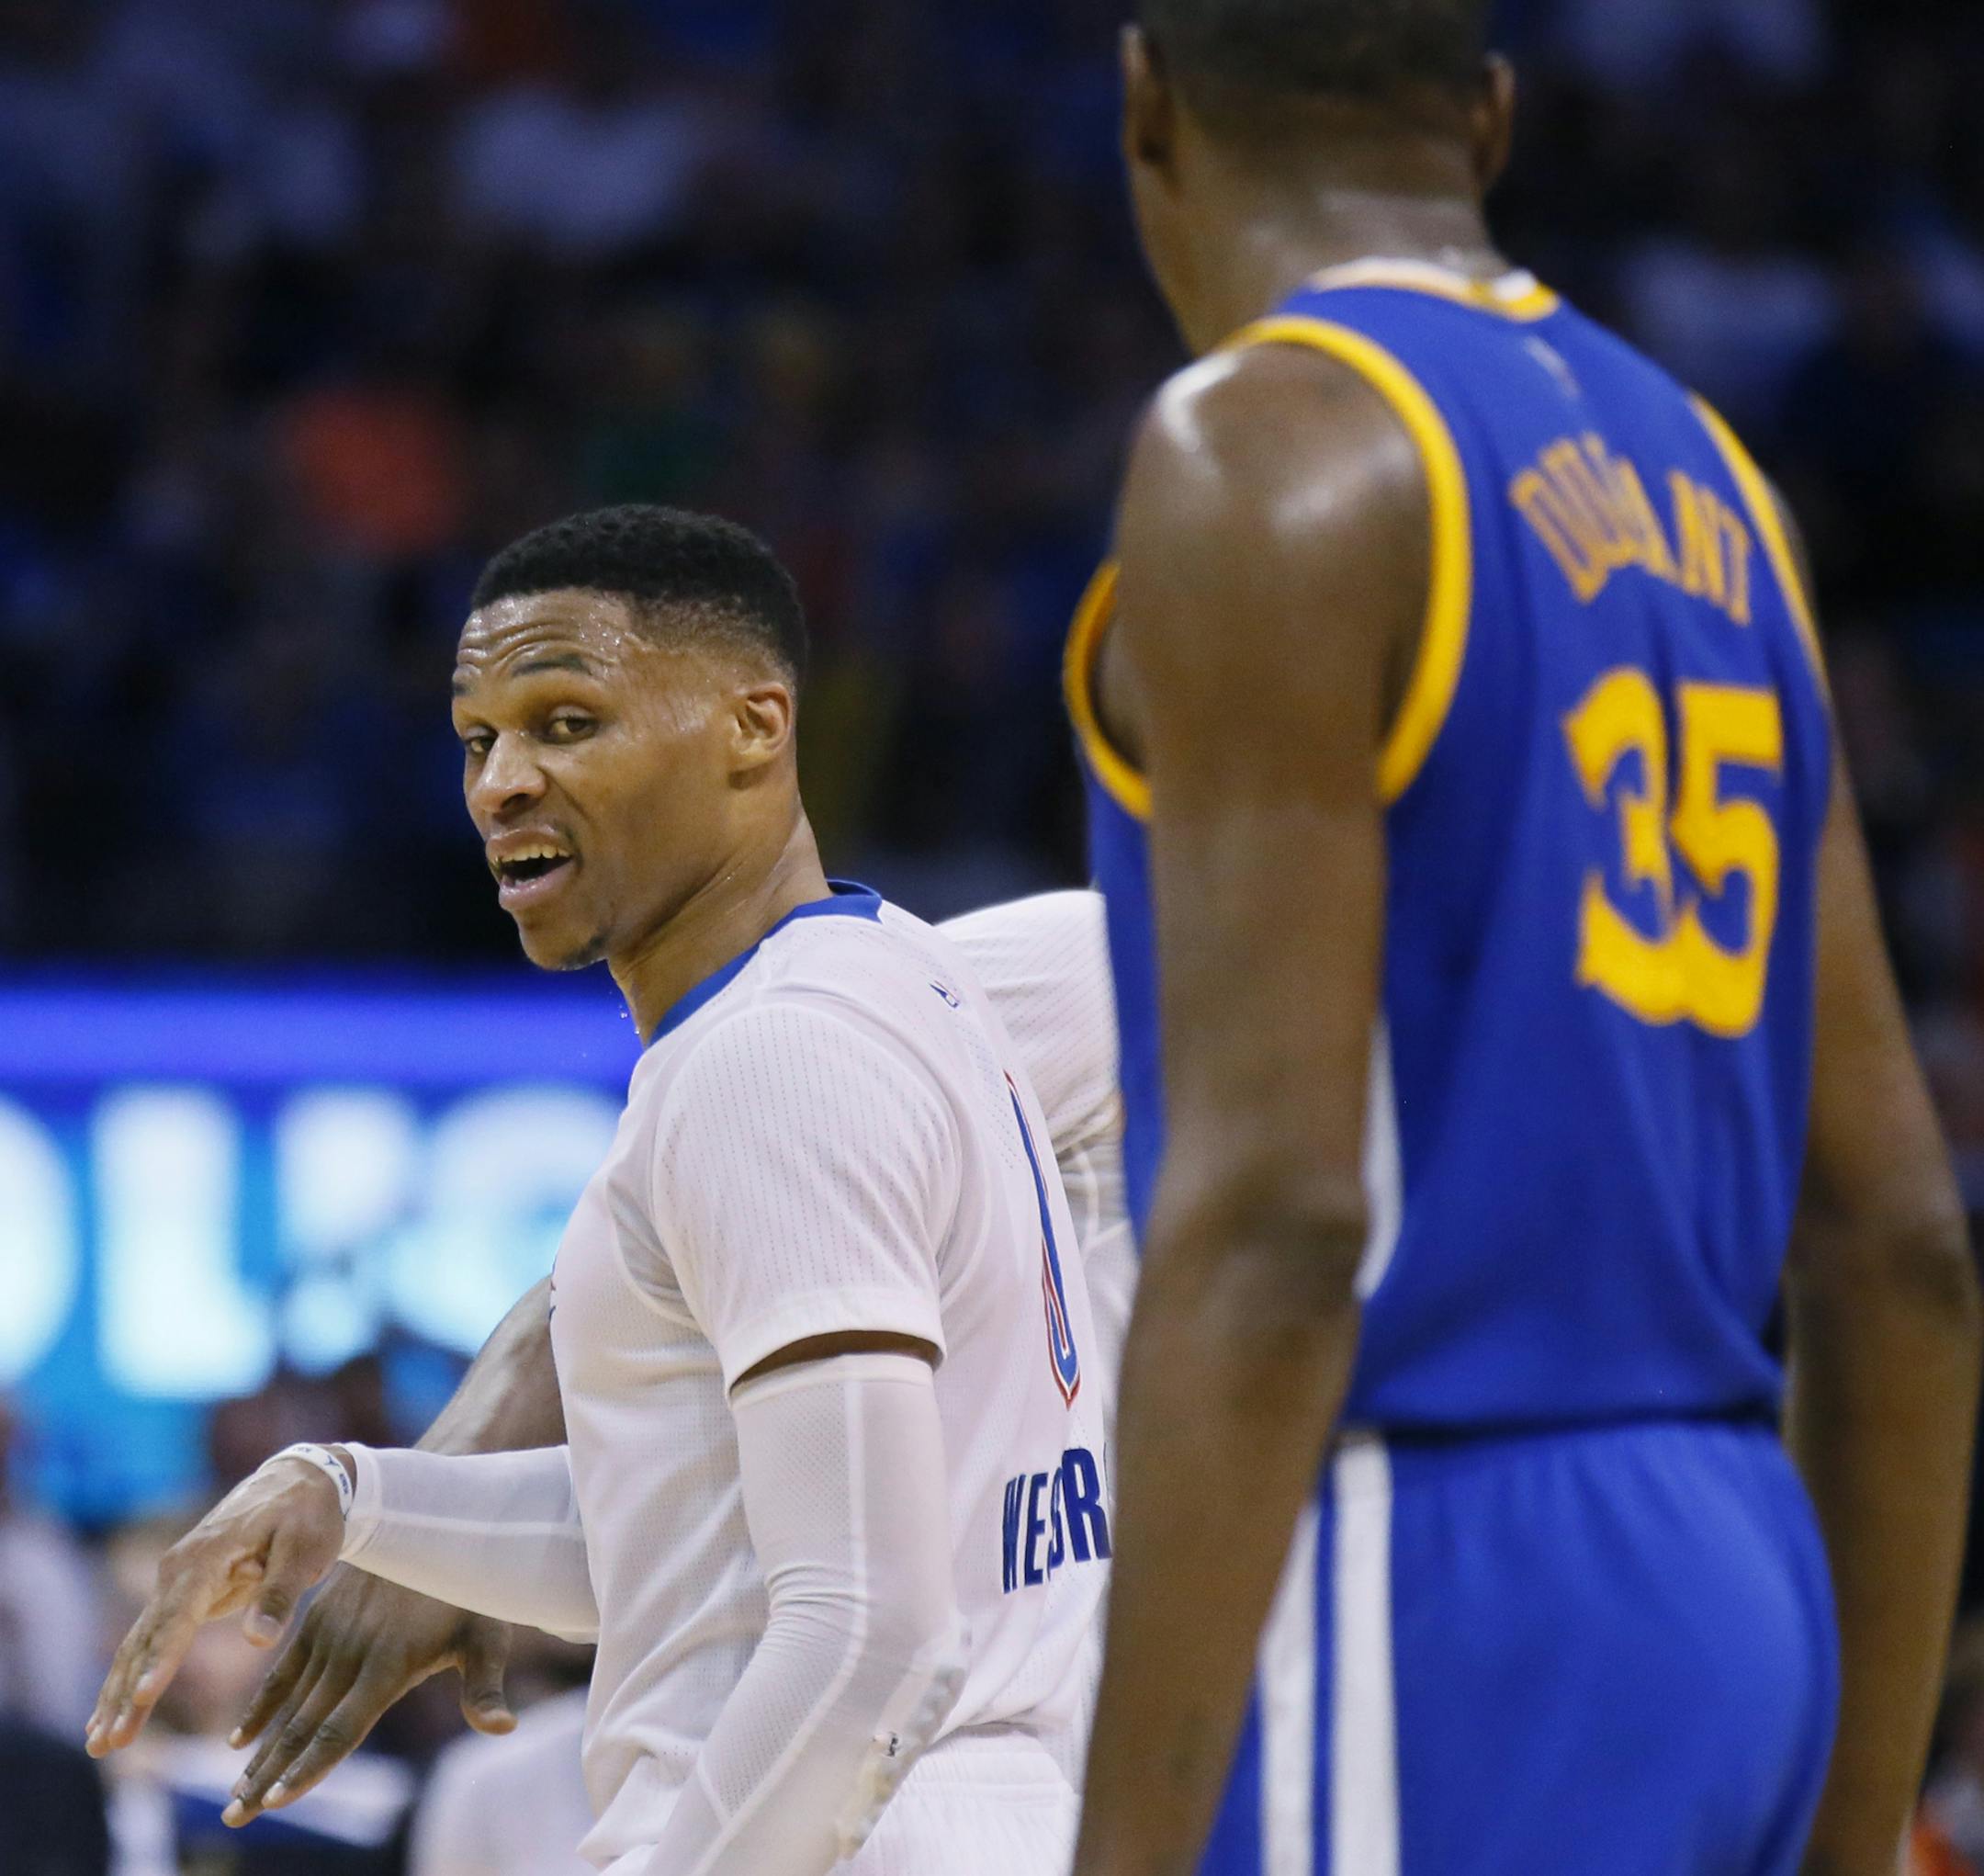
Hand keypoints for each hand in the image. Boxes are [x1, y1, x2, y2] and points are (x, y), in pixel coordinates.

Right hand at [87, 1455, 347, 1759]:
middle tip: (109, 1745)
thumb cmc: (308, 1516)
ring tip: (100, 1744)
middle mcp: (177, 1572)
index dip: (162, 1659)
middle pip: (146, 1640)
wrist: (301, 1481)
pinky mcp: (182, 1596)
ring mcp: (174, 1584)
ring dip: (117, 1694)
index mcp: (206, 1557)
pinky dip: (130, 1677)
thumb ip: (280, 1593)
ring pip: (138, 1646)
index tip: (144, 1698)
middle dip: (125, 1694)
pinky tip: (111, 1714)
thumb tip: (257, 1639)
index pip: (178, 1616)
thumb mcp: (306, 1549)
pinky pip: (150, 1642)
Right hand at [222, 1569, 515, 1824]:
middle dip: (267, 1776)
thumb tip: (504, 1729)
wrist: (435, 1522)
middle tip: (234, 1818)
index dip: (309, 1768)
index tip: (276, 1803)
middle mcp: (349, 1653)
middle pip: (302, 1727)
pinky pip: (282, 1671)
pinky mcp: (316, 1618)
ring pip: (287, 1706)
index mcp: (388, 1663)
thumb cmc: (468, 1589)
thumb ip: (484, 1687)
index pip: (340, 1729)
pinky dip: (260, 1707)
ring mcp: (328, 1634)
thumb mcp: (485, 1634)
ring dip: (260, 1753)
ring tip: (235, 1797)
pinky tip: (239, 1741)